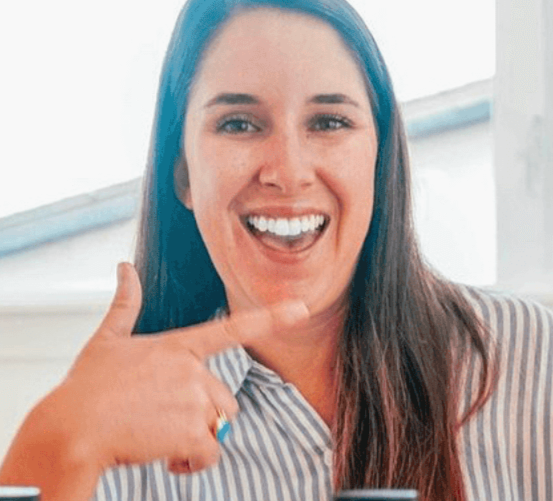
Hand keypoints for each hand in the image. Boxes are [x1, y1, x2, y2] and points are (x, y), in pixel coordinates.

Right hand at [50, 262, 307, 473]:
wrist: (71, 430)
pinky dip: (193, 463)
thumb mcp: (106, 340)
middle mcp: (192, 370)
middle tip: (162, 424)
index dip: (272, 317)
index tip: (302, 308)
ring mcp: (194, 399)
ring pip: (218, 426)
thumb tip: (124, 267)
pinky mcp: (191, 430)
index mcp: (178, 346)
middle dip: (201, 417)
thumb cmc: (85, 388)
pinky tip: (168, 461)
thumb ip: (124, 304)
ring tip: (160, 441)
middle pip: (223, 399)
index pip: (233, 329)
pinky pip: (210, 453)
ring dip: (196, 442)